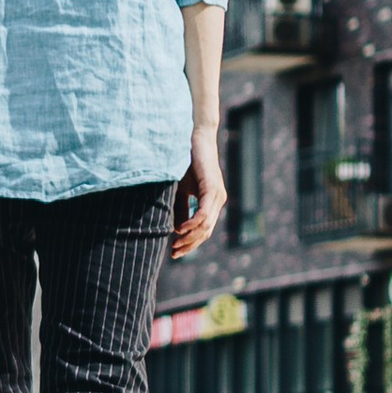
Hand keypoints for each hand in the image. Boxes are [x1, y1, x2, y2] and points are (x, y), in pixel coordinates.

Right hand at [168, 123, 224, 259]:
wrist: (193, 139)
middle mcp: (218, 201)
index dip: (191, 244)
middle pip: (206, 232)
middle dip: (190, 245)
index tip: (175, 252)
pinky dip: (193, 223)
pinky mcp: (212, 188)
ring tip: (175, 244)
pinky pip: (204, 213)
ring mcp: (217, 195)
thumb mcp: (181, 190)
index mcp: (212, 202)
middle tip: (174, 253)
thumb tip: (177, 230)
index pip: (204, 230)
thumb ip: (181, 209)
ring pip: (206, 226)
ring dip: (190, 238)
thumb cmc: (186, 163)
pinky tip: (181, 229)